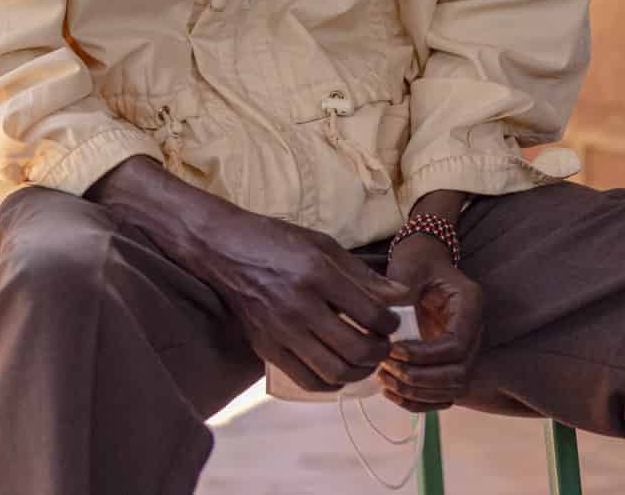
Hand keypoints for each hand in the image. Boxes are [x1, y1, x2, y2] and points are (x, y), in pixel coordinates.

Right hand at [88, 158, 408, 393]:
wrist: (223, 249)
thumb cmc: (276, 241)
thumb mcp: (324, 245)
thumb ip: (363, 275)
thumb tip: (401, 296)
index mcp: (317, 274)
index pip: (371, 314)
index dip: (391, 323)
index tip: (391, 321)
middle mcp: (299, 306)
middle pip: (357, 348)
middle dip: (381, 351)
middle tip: (385, 344)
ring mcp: (280, 331)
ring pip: (334, 371)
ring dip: (360, 371)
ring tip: (366, 359)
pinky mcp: (266, 348)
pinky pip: (306, 380)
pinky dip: (331, 383)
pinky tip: (340, 370)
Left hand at [379, 231, 483, 412]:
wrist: (423, 263)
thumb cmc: (417, 261)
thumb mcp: (409, 266)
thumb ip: (402, 291)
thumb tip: (388, 323)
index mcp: (470, 304)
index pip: (458, 345)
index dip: (426, 355)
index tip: (394, 350)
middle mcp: (473, 330)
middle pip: (460, 373)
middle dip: (421, 378)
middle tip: (387, 368)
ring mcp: (465, 349)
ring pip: (453, 388)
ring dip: (418, 391)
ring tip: (384, 378)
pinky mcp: (450, 362)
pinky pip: (442, 394)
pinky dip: (418, 400)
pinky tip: (392, 392)